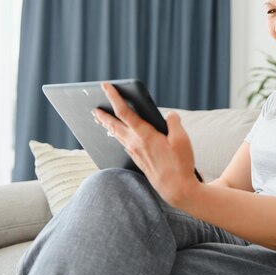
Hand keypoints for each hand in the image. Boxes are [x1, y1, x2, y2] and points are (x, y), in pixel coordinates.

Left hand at [91, 82, 199, 206]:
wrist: (176, 189)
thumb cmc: (180, 164)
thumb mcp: (182, 139)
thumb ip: (174, 122)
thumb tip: (169, 115)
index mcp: (145, 134)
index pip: (124, 111)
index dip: (114, 97)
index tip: (106, 86)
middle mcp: (135, 143)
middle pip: (113, 125)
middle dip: (103, 115)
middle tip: (93, 108)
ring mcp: (135, 153)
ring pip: (117, 135)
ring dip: (108, 126)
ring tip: (101, 119)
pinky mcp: (138, 160)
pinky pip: (123, 144)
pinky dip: (118, 136)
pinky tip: (119, 136)